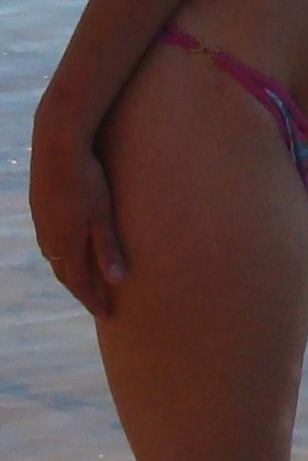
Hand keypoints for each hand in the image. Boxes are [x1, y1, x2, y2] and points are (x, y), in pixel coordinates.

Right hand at [29, 119, 125, 317]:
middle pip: (65, 274)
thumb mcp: (102, 213)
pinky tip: (66, 244)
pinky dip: (59, 252)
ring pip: (54, 257)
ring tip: (82, 276)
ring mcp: (41, 222)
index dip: (94, 301)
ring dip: (68, 270)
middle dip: (80, 290)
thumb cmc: (86, 178)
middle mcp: (50, 238)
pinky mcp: (38, 206)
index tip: (107, 316)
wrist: (57, 144)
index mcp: (67, 244)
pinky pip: (48, 239)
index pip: (81, 283)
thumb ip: (108, 247)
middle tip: (96, 301)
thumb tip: (117, 281)